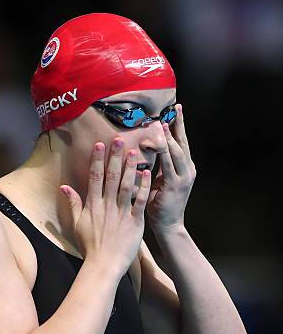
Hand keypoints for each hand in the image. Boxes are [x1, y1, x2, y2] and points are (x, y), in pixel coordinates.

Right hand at [60, 138, 150, 277]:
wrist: (104, 265)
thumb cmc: (90, 247)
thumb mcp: (77, 225)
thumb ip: (73, 204)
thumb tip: (64, 186)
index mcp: (93, 205)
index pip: (95, 178)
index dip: (97, 160)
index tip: (99, 145)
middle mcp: (107, 206)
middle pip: (112, 177)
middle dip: (115, 157)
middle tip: (120, 139)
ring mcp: (122, 213)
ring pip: (127, 185)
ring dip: (130, 167)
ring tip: (135, 151)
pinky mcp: (135, 221)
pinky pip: (140, 201)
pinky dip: (144, 186)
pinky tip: (148, 173)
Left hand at [147, 104, 195, 234]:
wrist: (168, 225)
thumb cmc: (160, 205)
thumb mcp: (159, 182)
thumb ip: (157, 167)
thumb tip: (146, 151)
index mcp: (184, 169)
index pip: (181, 143)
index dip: (179, 126)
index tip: (175, 110)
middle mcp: (187, 170)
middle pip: (183, 142)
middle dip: (179, 124)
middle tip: (176, 108)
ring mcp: (183, 178)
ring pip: (177, 151)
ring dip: (170, 136)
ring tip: (164, 122)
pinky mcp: (175, 185)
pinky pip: (169, 165)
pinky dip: (164, 153)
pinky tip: (159, 142)